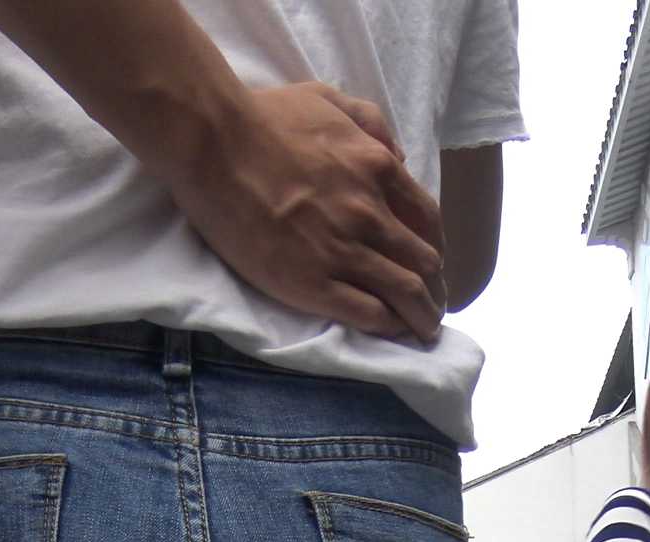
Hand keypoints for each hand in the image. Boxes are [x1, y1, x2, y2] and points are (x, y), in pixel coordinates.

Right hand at [170, 82, 446, 340]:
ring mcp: (344, 251)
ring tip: (423, 332)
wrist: (215, 144)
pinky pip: (370, 314)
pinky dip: (390, 328)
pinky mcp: (314, 284)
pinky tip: (394, 335)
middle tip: (430, 306)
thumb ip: (370, 122)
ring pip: (406, 294)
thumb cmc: (263, 117)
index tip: (432, 266)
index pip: (427, 220)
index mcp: (377, 168)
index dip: (434, 248)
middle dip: (434, 288)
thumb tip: (399, 155)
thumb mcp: (328, 100)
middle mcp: (370, 213)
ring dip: (421, 317)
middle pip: (423, 262)